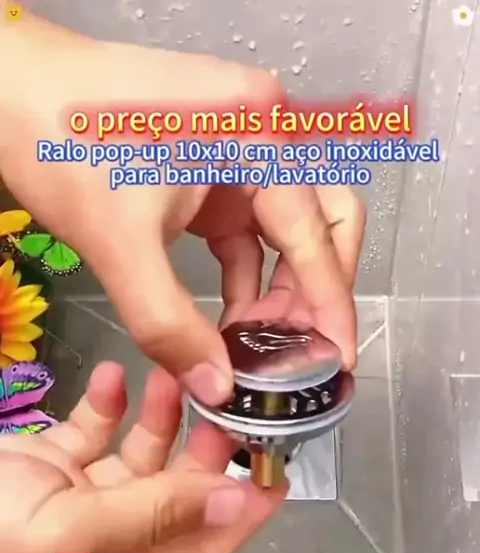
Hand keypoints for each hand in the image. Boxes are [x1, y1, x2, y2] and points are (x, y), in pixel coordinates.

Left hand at [0, 13, 364, 405]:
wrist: (12, 92)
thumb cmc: (62, 138)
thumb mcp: (121, 242)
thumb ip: (170, 324)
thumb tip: (215, 386)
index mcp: (260, 137)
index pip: (315, 234)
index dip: (330, 305)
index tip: (337, 359)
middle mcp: (263, 138)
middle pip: (321, 225)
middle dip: (312, 293)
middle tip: (295, 351)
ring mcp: (239, 155)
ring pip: (285, 234)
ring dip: (276, 292)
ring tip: (257, 346)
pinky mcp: (213, 173)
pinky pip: (246, 232)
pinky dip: (244, 278)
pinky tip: (231, 319)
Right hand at [0, 362, 283, 552]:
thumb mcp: (69, 541)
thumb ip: (152, 517)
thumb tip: (232, 502)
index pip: (199, 551)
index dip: (241, 514)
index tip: (279, 471)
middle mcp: (103, 549)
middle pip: (173, 498)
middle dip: (201, 451)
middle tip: (225, 403)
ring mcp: (73, 506)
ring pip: (133, 459)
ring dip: (156, 418)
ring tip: (170, 376)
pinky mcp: (42, 470)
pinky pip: (86, 435)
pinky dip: (103, 406)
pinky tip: (112, 376)